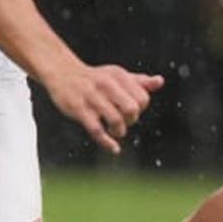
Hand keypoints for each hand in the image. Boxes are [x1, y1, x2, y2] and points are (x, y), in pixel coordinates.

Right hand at [45, 63, 164, 154]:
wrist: (63, 73)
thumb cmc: (94, 77)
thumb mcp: (117, 75)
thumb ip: (139, 81)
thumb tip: (160, 82)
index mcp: (119, 76)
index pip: (142, 98)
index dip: (141, 109)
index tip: (131, 111)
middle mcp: (107, 85)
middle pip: (132, 109)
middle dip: (132, 120)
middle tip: (125, 122)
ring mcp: (92, 98)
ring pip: (115, 120)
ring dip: (119, 131)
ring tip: (115, 131)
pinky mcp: (79, 110)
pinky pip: (97, 130)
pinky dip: (107, 143)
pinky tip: (114, 148)